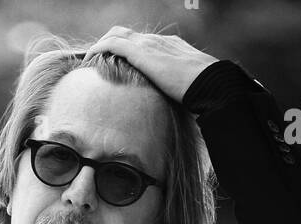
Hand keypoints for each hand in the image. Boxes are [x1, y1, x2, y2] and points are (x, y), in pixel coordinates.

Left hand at [84, 27, 217, 103]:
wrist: (211, 83)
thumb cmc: (204, 92)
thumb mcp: (186, 89)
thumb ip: (175, 93)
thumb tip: (174, 112)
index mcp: (169, 47)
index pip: (141, 43)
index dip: (126, 51)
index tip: (116, 65)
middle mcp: (157, 41)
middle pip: (126, 34)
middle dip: (109, 44)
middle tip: (97, 61)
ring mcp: (149, 44)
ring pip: (116, 35)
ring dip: (101, 46)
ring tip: (89, 61)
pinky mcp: (141, 52)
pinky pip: (112, 44)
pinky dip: (99, 49)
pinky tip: (89, 61)